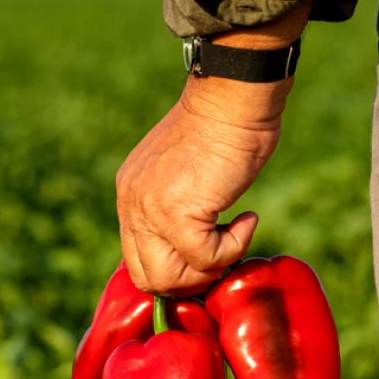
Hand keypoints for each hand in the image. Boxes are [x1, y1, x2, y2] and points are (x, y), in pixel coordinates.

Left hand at [116, 76, 288, 293]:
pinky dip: (235, 246)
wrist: (232, 100)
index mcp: (131, 195)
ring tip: (233, 236)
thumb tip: (192, 250)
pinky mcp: (177, 214)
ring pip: (169, 278)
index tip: (207, 251)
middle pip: (147, 277)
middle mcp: (132, 203)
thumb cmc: (222, 129)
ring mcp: (150, 210)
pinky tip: (248, 218)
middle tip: (222, 252)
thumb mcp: (183, 173)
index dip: (175, 268)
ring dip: (209, 268)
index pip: (137, 259)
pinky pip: (206, 258)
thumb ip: (174, 207)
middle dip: (190, 278)